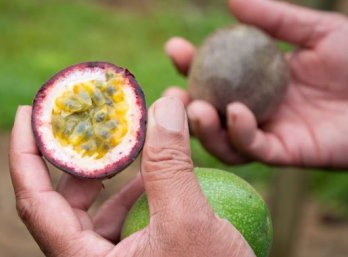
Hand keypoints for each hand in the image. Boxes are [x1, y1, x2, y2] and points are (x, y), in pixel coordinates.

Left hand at [9, 97, 253, 256]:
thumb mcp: (190, 223)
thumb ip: (170, 165)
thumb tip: (164, 106)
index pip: (34, 199)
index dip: (24, 152)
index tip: (26, 112)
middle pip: (62, 200)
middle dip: (76, 155)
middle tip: (89, 121)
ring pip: (93, 208)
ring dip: (108, 171)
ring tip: (124, 141)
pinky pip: (119, 217)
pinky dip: (131, 190)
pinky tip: (149, 173)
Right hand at [164, 0, 347, 167]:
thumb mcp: (314, 30)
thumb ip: (274, 18)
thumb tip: (231, 0)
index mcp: (256, 80)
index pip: (214, 74)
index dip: (191, 63)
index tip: (175, 48)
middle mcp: (256, 108)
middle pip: (210, 112)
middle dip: (185, 105)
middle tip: (172, 92)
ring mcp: (268, 132)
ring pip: (223, 139)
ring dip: (204, 127)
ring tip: (196, 108)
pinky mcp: (285, 153)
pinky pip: (253, 148)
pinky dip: (239, 134)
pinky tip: (237, 113)